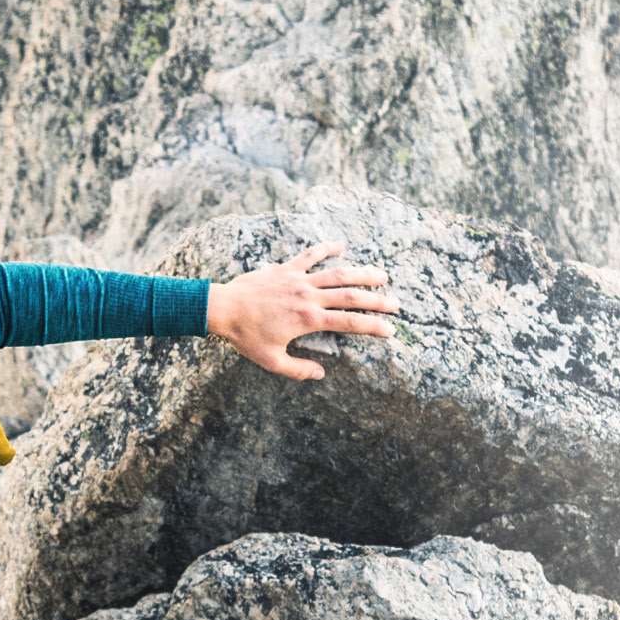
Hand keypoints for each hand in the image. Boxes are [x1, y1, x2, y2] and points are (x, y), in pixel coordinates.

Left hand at [206, 242, 397, 380]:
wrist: (223, 309)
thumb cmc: (245, 336)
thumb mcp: (271, 361)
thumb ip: (298, 369)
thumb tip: (320, 374)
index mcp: (309, 319)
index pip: (350, 322)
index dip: (373, 326)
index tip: (390, 330)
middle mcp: (308, 296)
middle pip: (351, 296)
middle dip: (377, 299)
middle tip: (395, 303)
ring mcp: (298, 279)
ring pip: (337, 273)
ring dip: (361, 273)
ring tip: (381, 275)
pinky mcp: (285, 269)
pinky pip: (309, 255)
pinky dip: (325, 248)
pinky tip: (340, 244)